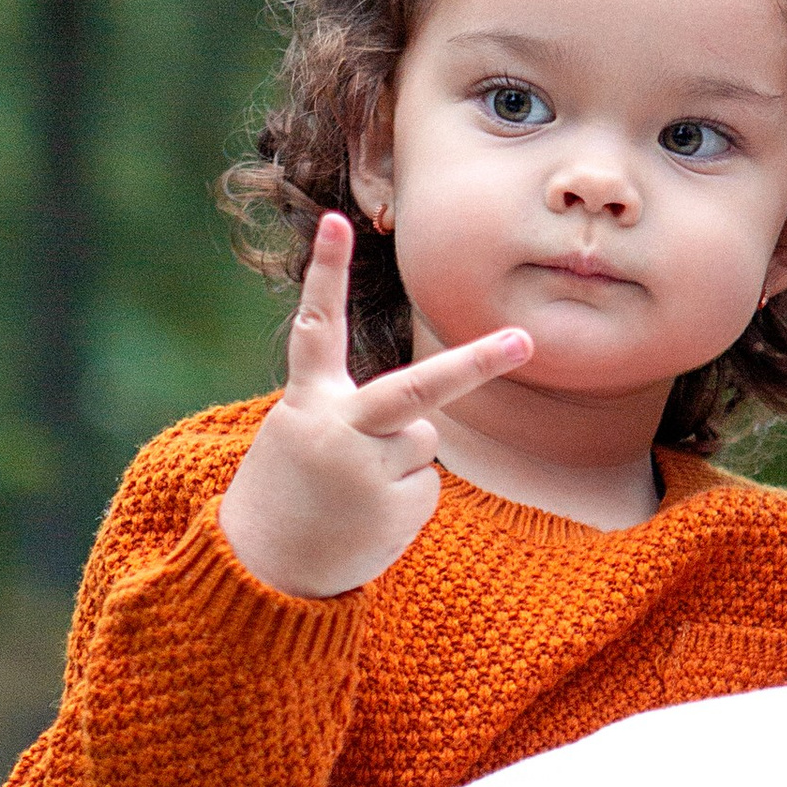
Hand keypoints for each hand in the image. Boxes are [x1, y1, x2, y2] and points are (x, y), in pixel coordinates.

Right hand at [218, 213, 531, 597]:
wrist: (261, 567)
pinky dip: (402, 500)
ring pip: (423, 441)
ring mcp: (369, 473)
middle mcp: (340, 431)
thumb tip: (425, 432)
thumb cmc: (290, 486)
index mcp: (308, 401)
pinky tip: (365, 517)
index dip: (325, 271)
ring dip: (399, 462)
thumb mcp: (306, 434)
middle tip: (525, 341)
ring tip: (354, 491)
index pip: (316, 325)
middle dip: (476, 364)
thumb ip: (356, 414)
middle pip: (417, 389)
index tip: (335, 219)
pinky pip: (425, 487)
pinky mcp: (394, 511)